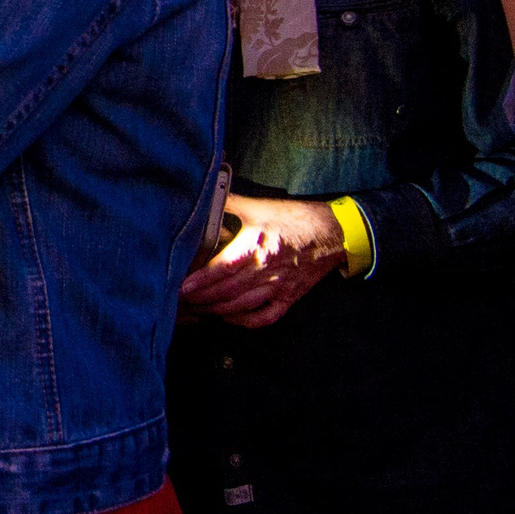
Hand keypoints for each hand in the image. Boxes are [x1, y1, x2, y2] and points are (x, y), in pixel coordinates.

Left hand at [179, 195, 344, 327]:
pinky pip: (265, 317)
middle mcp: (266, 271)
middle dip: (201, 299)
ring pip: (241, 307)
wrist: (334, 234)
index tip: (181, 288)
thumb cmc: (295, 217)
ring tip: (197, 309)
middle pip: (227, 292)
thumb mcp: (260, 205)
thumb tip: (205, 192)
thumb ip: (230, 202)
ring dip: (217, 311)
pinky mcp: (289, 298)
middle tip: (179, 301)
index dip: (201, 281)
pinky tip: (229, 317)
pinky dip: (244, 321)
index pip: (223, 269)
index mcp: (256, 247)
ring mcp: (278, 288)